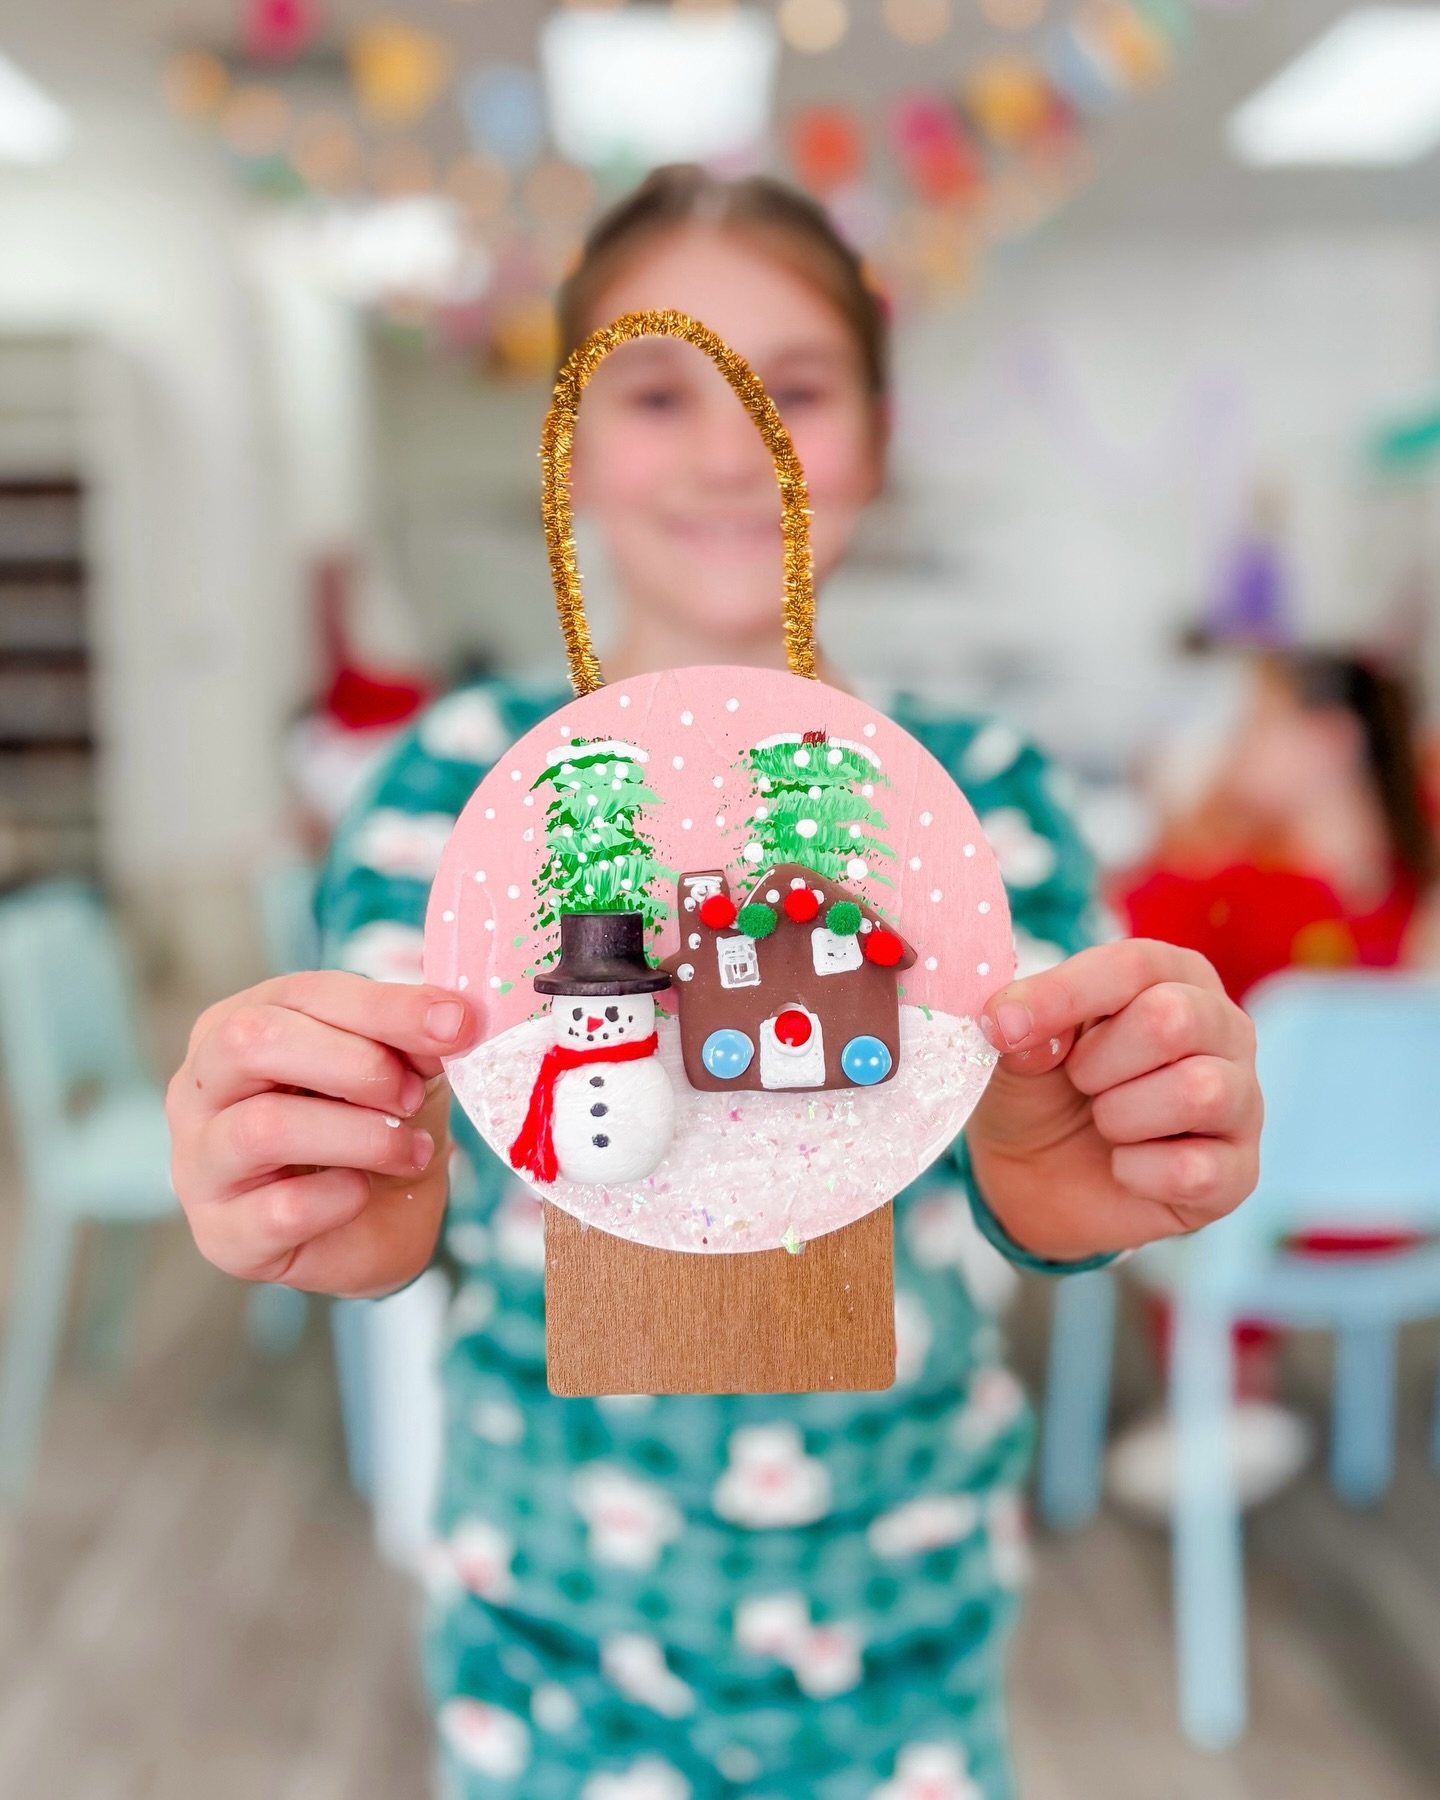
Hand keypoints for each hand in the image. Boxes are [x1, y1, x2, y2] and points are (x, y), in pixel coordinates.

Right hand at [167, 973, 477, 1297]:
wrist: (380, 1224)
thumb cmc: (374, 1126)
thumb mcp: (404, 1068)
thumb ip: (411, 1038)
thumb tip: (448, 1019)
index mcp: (237, 1025)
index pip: (301, 994)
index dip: (384, 1008)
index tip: (456, 1025)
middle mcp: (200, 1088)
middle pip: (252, 1042)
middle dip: (356, 1065)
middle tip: (412, 1096)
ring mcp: (199, 1164)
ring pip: (263, 1128)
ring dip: (362, 1136)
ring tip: (409, 1150)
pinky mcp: (222, 1234)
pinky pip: (281, 1209)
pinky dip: (341, 1198)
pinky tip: (363, 1193)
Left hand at [966, 940, 1260, 1262]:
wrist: (1040, 1177)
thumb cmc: (1042, 1090)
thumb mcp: (1017, 1051)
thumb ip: (1023, 1028)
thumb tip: (1016, 1023)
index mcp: (1171, 975)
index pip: (1134, 965)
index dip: (1064, 994)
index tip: (1001, 1024)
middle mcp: (1222, 1027)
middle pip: (1174, 1018)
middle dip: (1098, 1061)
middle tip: (1078, 1082)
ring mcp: (1242, 1100)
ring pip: (1199, 1091)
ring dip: (1120, 1116)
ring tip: (1104, 1123)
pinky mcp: (1238, 1172)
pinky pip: (1193, 1170)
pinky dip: (1135, 1173)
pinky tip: (1123, 1167)